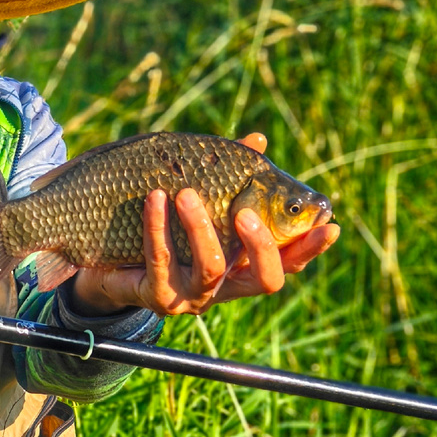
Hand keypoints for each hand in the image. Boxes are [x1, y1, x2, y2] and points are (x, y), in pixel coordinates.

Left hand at [69, 133, 339, 316]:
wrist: (108, 261)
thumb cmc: (162, 227)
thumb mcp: (199, 199)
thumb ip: (230, 174)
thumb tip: (258, 139)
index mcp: (244, 265)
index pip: (290, 262)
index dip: (311, 247)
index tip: (328, 224)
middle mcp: (226, 287)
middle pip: (266, 280)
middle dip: (261, 245)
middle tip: (245, 212)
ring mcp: (193, 296)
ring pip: (212, 267)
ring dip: (200, 227)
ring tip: (184, 193)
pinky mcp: (158, 296)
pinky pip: (161, 260)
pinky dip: (158, 226)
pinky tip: (153, 198)